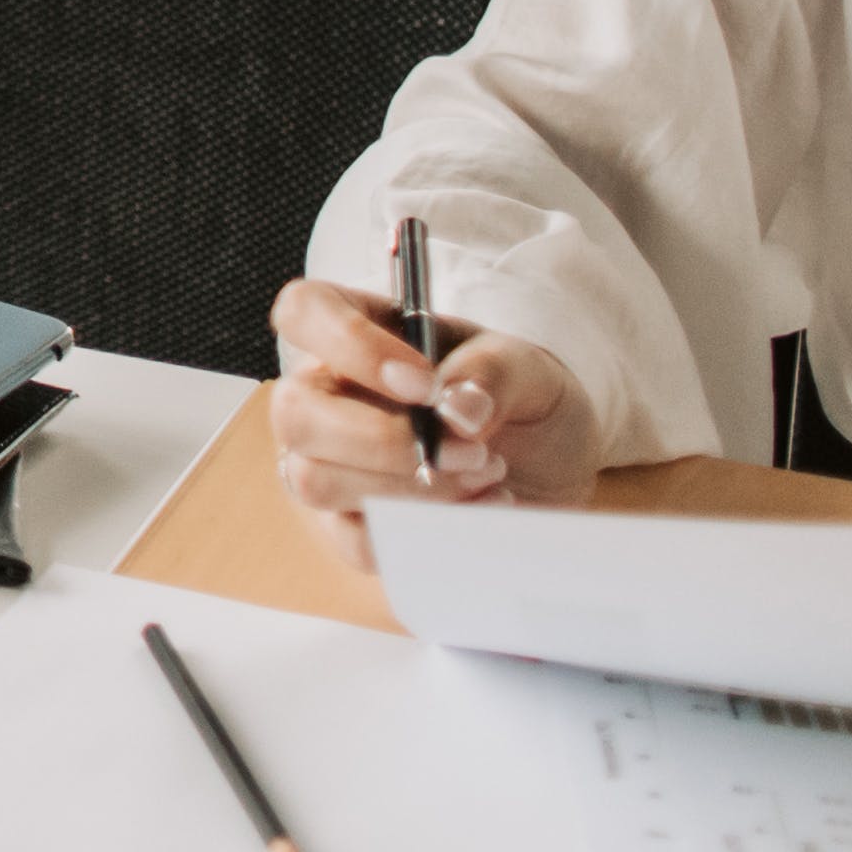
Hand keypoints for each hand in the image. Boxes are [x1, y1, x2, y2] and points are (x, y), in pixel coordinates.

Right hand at [268, 272, 596, 550]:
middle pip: (293, 412)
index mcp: (359, 331)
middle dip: (382, 440)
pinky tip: (480, 507)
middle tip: (465, 448)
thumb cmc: (524, 402)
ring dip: (408, 488)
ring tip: (484, 473)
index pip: (304, 311)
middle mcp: (328, 395)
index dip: (351, 346)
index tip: (425, 384)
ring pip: (314, 480)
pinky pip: (356, 540)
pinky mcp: (351, 525)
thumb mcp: (528, 367)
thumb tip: (456, 410)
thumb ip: (493, 372)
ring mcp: (329, 463)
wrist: (558, 470)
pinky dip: (424, 532)